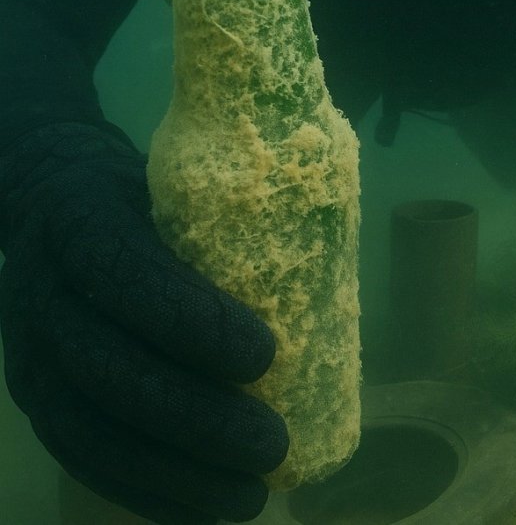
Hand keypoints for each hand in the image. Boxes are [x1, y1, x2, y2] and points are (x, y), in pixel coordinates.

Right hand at [0, 123, 288, 524]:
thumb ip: (228, 208)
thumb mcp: (174, 178)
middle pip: (107, 368)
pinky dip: (145, 491)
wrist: (50, 208)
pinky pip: (82, 460)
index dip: (190, 319)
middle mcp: (40, 292)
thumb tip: (331, 243)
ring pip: (90, 430)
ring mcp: (29, 354)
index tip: (266, 353)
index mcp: (78, 219)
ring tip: (250, 494)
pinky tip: (203, 508)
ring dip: (174, 473)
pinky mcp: (35, 403)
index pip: (123, 270)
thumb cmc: (142, 194)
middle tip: (271, 441)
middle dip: (195, 416)